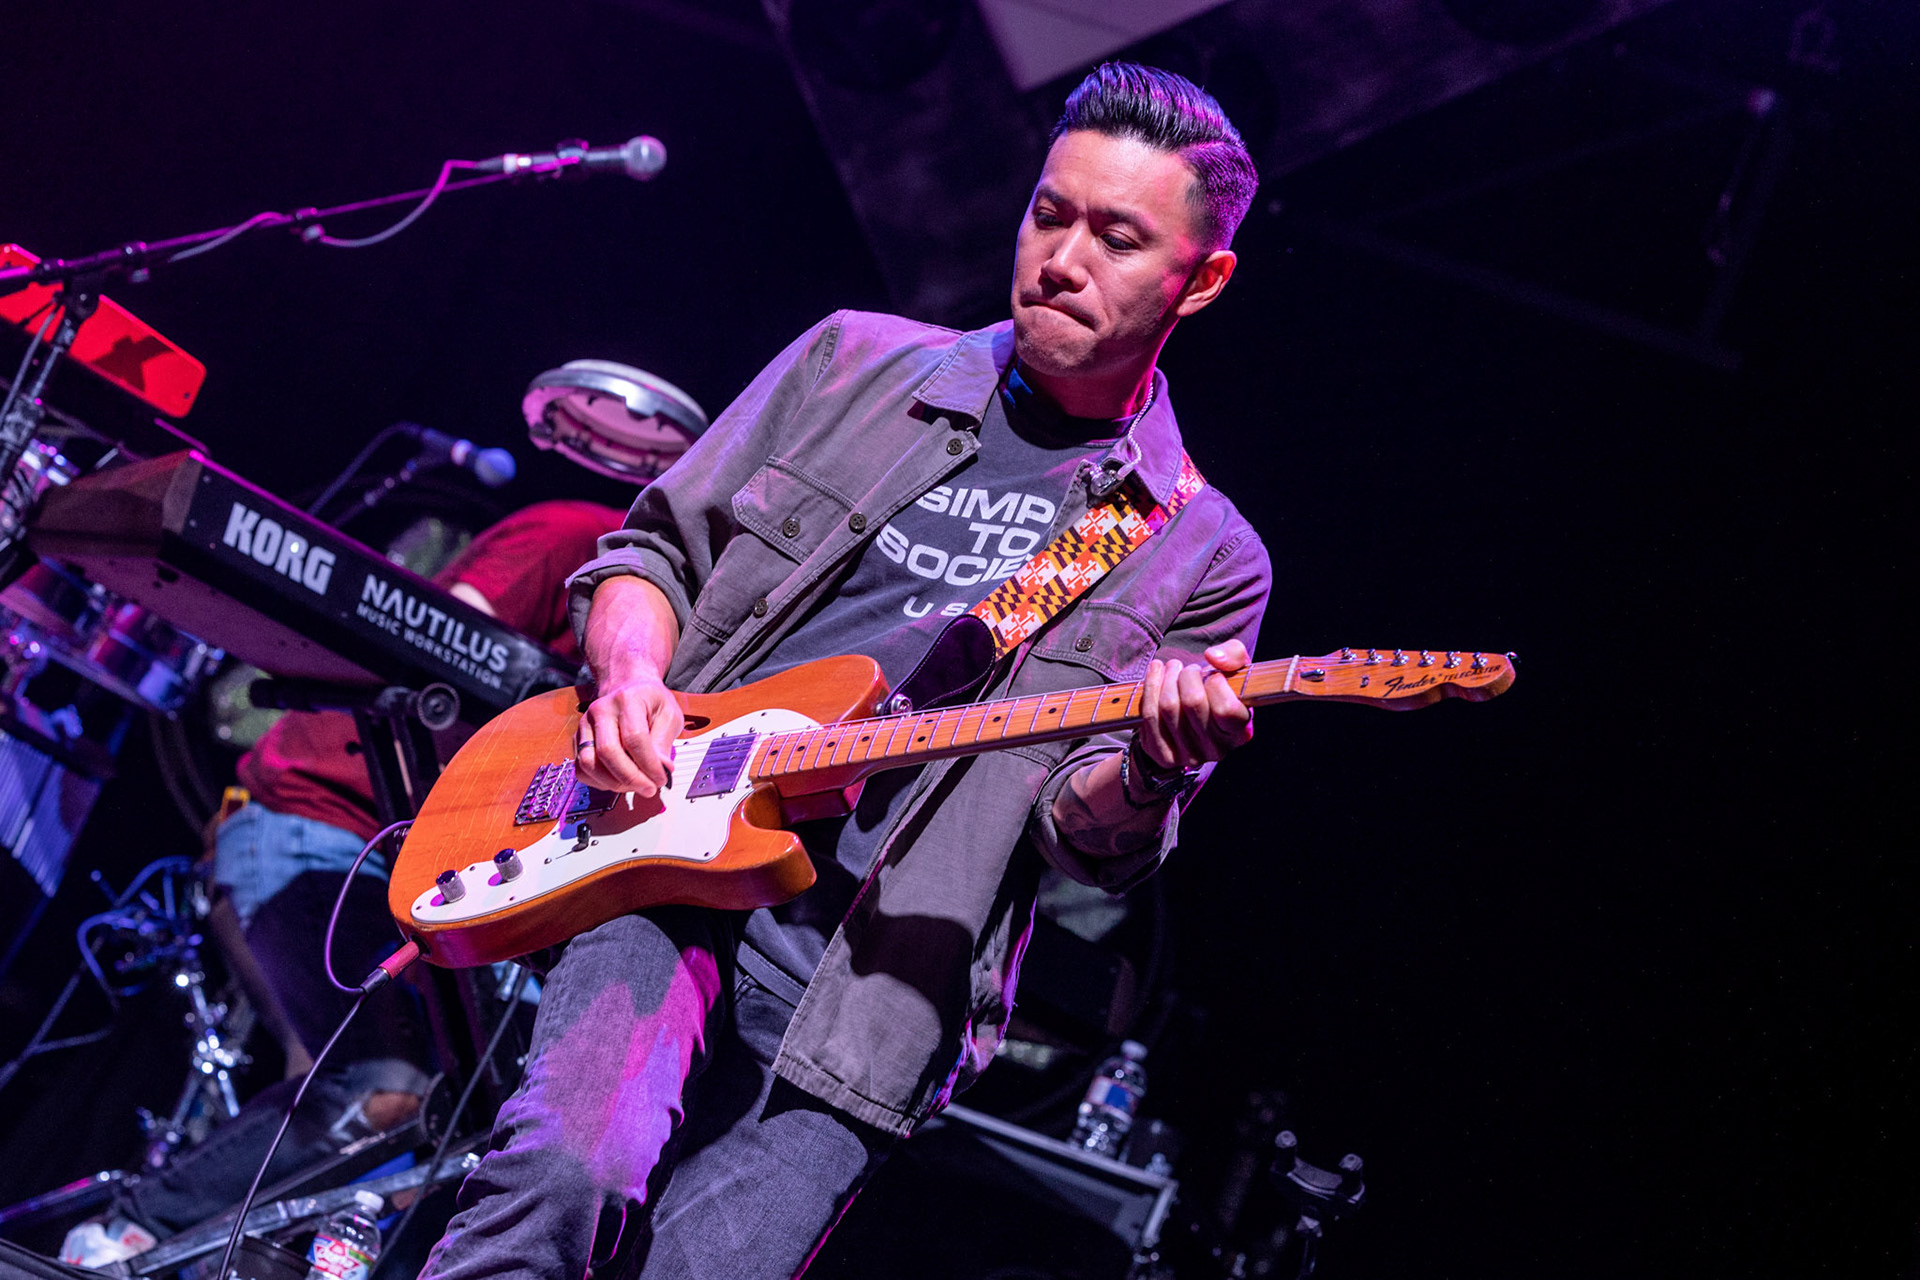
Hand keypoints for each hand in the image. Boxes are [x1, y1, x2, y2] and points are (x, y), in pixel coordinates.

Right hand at [574, 674, 682, 796]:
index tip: (661, 779)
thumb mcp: (669, 715)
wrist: (627, 687)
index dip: (648, 764)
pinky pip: (581, 769)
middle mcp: (600, 710)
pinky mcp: (577, 740)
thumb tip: (661, 770)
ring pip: (589, 764)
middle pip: (608, 752)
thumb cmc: (649, 702)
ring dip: (614, 783)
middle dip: (631, 778)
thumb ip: (664, 742)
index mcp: (627, 700)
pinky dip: (600, 782)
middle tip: (649, 788)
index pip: (634, 738)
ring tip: (635, 785)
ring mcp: (585, 725)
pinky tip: (618, 780)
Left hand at [1135, 640, 1253, 770]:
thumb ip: (1234, 654)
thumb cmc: (1218, 691)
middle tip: (1189, 669)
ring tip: (1173, 668)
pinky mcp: (1164, 755)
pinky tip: (1156, 672)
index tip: (1212, 674)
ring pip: (1168, 706)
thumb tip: (1212, 657)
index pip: (1226, 709)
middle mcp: (1217, 750)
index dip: (1215, 684)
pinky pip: (1149, 715)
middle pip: (1193, 702)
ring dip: (1167, 677)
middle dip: (1187, 675)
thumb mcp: (1235, 669)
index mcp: (1240, 732)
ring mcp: (1189, 756)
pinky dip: (1150, 686)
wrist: (1191, 718)